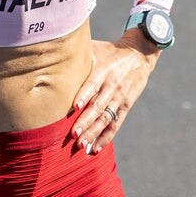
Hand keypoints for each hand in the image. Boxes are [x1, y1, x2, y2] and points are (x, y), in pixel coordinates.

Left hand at [69, 36, 159, 154]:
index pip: (93, 84)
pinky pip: (116, 123)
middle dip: (86, 121)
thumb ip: (79, 53)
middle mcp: (112, 85)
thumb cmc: (110, 51)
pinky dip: (106, 137)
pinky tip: (96, 148)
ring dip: (94, 132)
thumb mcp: (97, 48)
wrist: (139, 54)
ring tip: (82, 145)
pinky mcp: (126, 105)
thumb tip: (56, 50)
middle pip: (98, 105)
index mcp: (104, 69)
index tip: (74, 107)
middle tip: (74, 134)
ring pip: (106, 117)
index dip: (84, 95)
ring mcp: (120, 96)